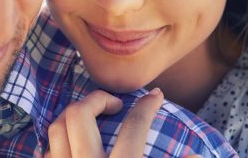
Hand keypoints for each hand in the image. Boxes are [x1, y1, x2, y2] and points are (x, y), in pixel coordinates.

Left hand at [46, 88, 163, 157]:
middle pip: (79, 114)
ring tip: (92, 119)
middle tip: (115, 105)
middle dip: (97, 99)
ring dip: (73, 117)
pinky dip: (60, 144)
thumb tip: (199, 155)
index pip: (134, 128)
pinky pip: (48, 153)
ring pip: (57, 129)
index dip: (147, 106)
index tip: (155, 96)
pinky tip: (75, 145)